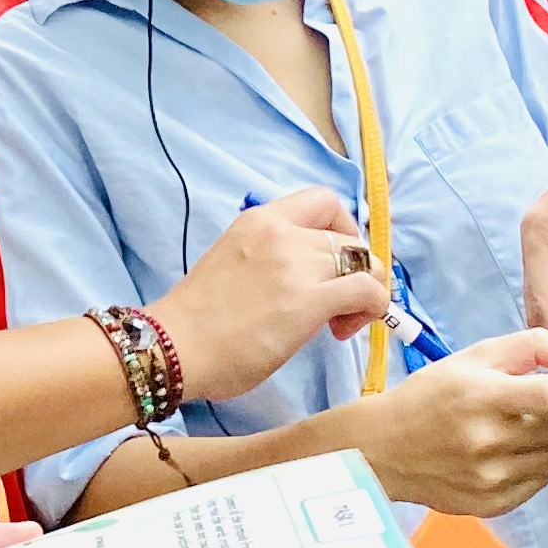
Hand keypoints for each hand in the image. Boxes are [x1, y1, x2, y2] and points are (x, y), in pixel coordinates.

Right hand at [156, 189, 385, 400]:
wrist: (175, 346)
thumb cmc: (197, 318)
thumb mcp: (236, 262)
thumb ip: (272, 260)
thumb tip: (305, 281)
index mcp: (259, 220)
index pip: (323, 200)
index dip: (342, 228)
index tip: (333, 262)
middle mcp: (281, 232)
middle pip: (348, 237)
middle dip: (356, 269)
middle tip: (338, 305)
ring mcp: (295, 264)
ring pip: (364, 262)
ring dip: (365, 292)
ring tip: (340, 322)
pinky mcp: (308, 300)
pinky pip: (368, 291)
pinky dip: (373, 308)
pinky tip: (346, 329)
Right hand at [354, 330, 547, 515]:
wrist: (382, 449)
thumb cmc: (429, 395)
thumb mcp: (473, 357)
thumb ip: (531, 347)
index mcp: (483, 398)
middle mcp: (490, 442)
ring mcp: (493, 478)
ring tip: (527, 421)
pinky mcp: (494, 503)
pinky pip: (539, 480)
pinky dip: (538, 461)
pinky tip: (513, 448)